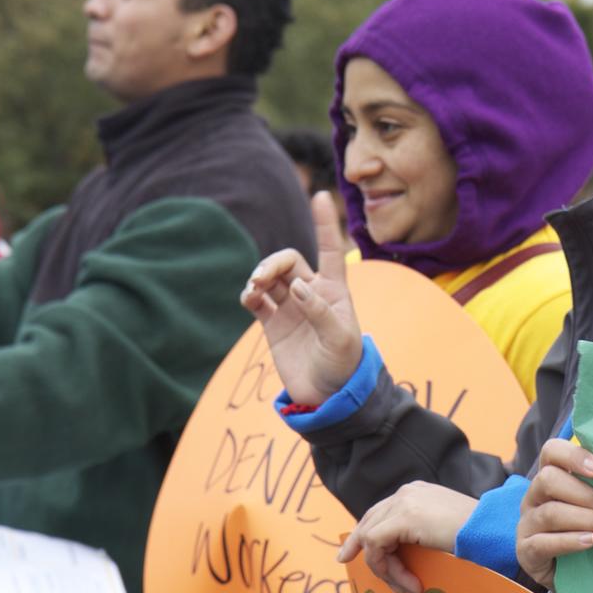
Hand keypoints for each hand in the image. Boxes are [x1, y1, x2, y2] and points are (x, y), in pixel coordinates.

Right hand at [240, 192, 360, 405]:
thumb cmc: (343, 365)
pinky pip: (256, 300)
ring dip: (259, 276)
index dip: (324, 222)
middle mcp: (310, 292)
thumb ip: (320, 311)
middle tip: (262, 280)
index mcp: (334, 289)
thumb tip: (296, 287)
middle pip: (288, 261)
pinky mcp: (272, 324)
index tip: (321, 195)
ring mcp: (289, 307)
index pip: (329, 249)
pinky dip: (249, 294)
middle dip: (273, 263)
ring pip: (269, 277)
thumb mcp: (340, 339)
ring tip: (254, 291)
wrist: (327, 396)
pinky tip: (250, 298)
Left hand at [336, 482, 475, 592]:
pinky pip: (377, 546)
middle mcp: (406, 492)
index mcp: (416, 492)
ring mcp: (404, 502)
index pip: (380, 511)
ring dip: (386, 569)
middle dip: (358, 545)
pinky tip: (408, 582)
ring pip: (372, 537)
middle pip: (369, 520)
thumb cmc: (476, 538)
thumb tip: (396, 553)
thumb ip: (417, 533)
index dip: (364, 532)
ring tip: (407, 587)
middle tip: (345, 561)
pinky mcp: (404, 517)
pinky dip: (388, 568)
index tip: (351, 551)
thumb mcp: (440, 531)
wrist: (493, 533)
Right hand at [516, 438, 592, 588]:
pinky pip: (543, 543)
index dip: (573, 456)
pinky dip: (569, 541)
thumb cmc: (590, 532)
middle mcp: (534, 496)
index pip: (552, 451)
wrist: (576, 575)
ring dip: (586, 519)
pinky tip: (590, 541)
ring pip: (550, 513)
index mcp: (551, 477)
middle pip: (548, 479)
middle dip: (584, 493)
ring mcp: (527, 523)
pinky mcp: (526, 551)